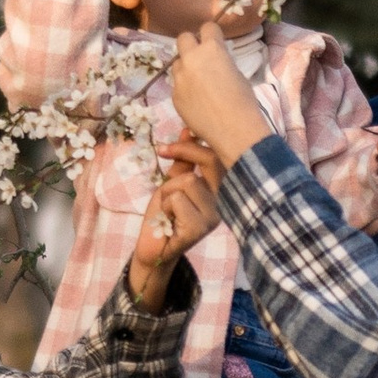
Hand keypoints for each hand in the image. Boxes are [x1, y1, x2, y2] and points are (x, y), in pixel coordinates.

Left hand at [127, 142, 221, 301]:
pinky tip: (168, 221)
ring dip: (168, 191)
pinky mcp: (200, 229)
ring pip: (187, 181)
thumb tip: (188, 130)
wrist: (153, 246)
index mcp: (222, 190)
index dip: (192, 145)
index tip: (166, 146)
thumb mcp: (173, 182)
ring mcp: (214, 216)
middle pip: (209, 163)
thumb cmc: (165, 214)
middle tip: (163, 169)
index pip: (217, 156)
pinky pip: (178, 199)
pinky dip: (165, 206)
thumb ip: (184, 160)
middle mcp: (224, 202)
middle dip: (183, 160)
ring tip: (168, 208)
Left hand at [168, 21, 272, 164]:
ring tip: (199, 84)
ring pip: (177, 63)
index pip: (207, 27)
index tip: (214, 41)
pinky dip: (185, 89)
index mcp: (212, 49)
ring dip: (186, 68)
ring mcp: (180, 77)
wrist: (233, 129)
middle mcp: (192, 59)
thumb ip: (221, 61)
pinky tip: (197, 101)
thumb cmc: (243, 100)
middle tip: (200, 57)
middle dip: (191, 44)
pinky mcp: (174, 95)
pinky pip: (177, 85)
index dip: (212, 34)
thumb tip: (214, 61)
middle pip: (183, 38)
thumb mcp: (236, 73)